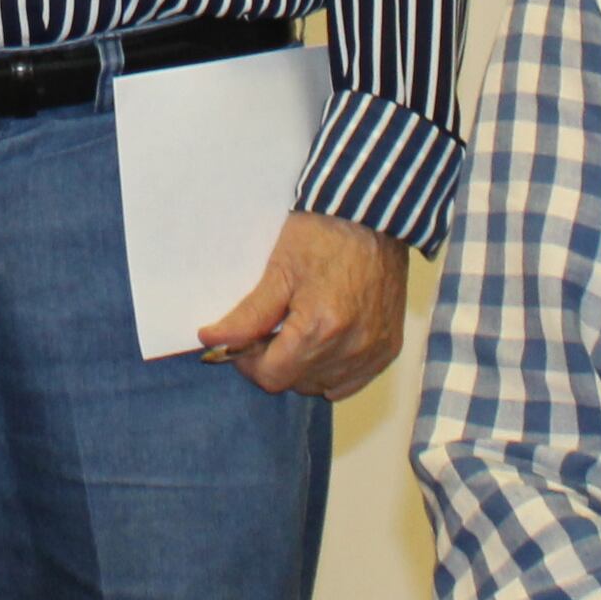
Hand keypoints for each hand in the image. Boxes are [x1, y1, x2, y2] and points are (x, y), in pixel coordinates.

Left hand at [189, 210, 407, 398]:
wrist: (372, 214)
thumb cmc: (323, 234)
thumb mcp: (279, 271)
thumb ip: (247, 315)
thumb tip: (211, 340)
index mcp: (320, 329)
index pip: (272, 376)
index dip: (249, 363)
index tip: (244, 341)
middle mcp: (351, 348)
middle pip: (296, 383)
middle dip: (276, 362)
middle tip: (271, 330)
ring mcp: (374, 351)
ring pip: (323, 385)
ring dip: (304, 368)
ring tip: (300, 332)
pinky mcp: (390, 348)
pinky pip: (352, 381)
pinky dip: (333, 370)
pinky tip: (325, 343)